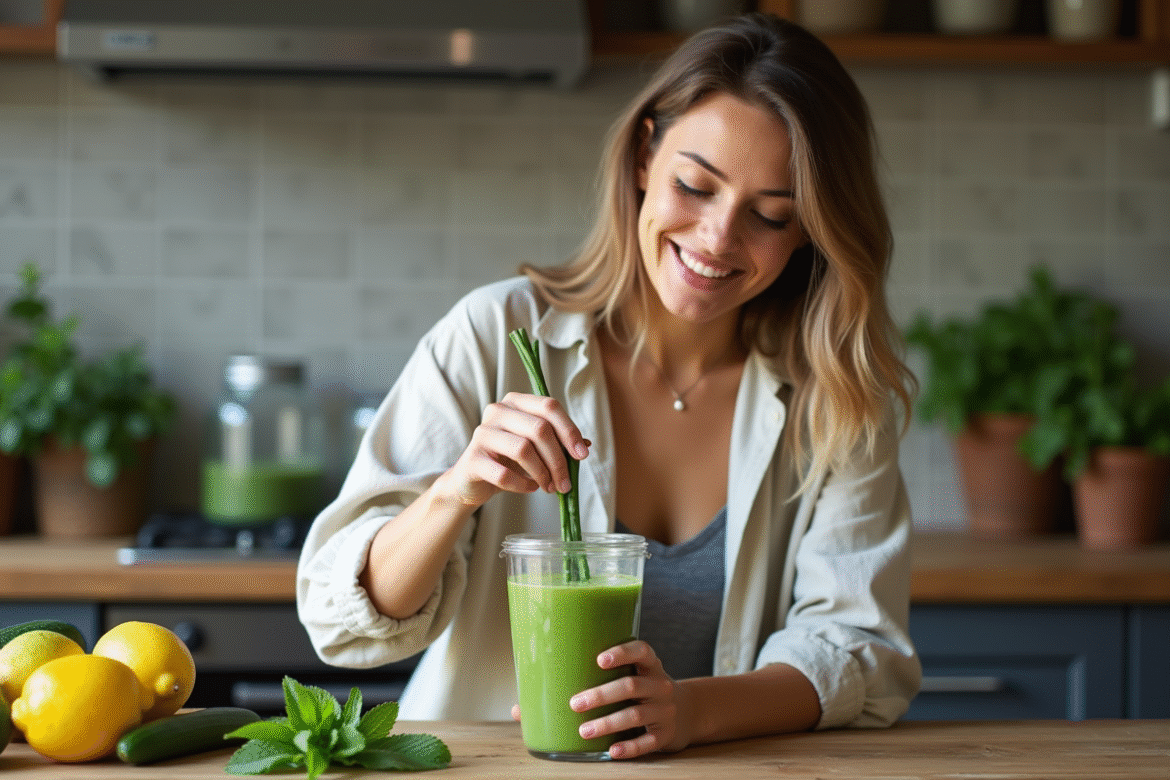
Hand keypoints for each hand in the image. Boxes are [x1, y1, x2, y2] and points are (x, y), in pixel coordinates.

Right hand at [439, 392, 588, 507]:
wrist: (472, 481)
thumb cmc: (508, 460)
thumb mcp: (536, 448)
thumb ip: (559, 443)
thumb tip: (585, 446)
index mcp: (516, 402)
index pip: (549, 406)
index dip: (569, 431)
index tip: (582, 455)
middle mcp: (497, 411)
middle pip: (539, 429)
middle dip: (558, 460)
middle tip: (565, 483)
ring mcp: (482, 433)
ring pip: (523, 449)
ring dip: (542, 473)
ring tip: (549, 487)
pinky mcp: (472, 459)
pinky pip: (504, 474)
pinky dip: (522, 484)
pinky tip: (530, 488)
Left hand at [570, 641, 691, 759]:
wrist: (686, 712)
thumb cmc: (647, 690)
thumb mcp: (640, 674)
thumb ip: (613, 671)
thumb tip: (564, 676)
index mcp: (652, 666)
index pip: (642, 651)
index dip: (622, 654)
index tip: (599, 660)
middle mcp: (661, 686)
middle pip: (631, 686)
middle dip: (601, 695)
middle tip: (575, 703)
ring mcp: (665, 710)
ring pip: (635, 715)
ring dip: (608, 723)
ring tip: (584, 731)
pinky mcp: (666, 734)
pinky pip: (647, 741)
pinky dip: (629, 747)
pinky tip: (611, 751)